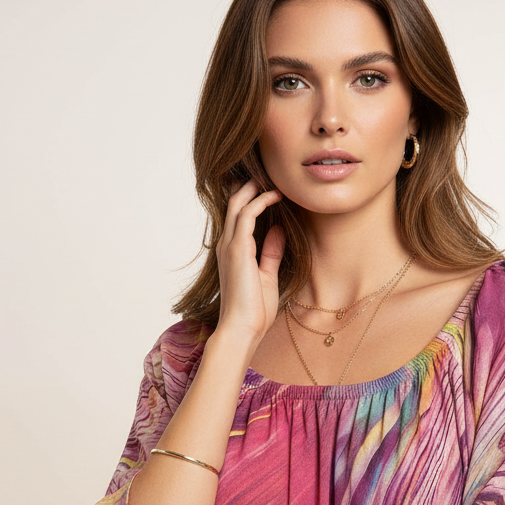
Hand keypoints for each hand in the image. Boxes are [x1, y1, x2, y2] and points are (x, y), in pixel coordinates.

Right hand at [214, 180, 284, 342]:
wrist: (242, 328)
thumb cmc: (254, 310)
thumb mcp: (267, 275)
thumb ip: (271, 251)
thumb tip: (278, 230)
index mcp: (233, 252)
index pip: (238, 216)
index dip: (252, 198)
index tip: (272, 188)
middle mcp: (227, 245)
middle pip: (234, 203)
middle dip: (250, 186)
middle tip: (270, 175)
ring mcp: (229, 246)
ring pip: (237, 204)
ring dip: (255, 189)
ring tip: (274, 180)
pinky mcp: (237, 249)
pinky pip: (246, 215)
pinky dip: (260, 202)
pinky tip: (275, 196)